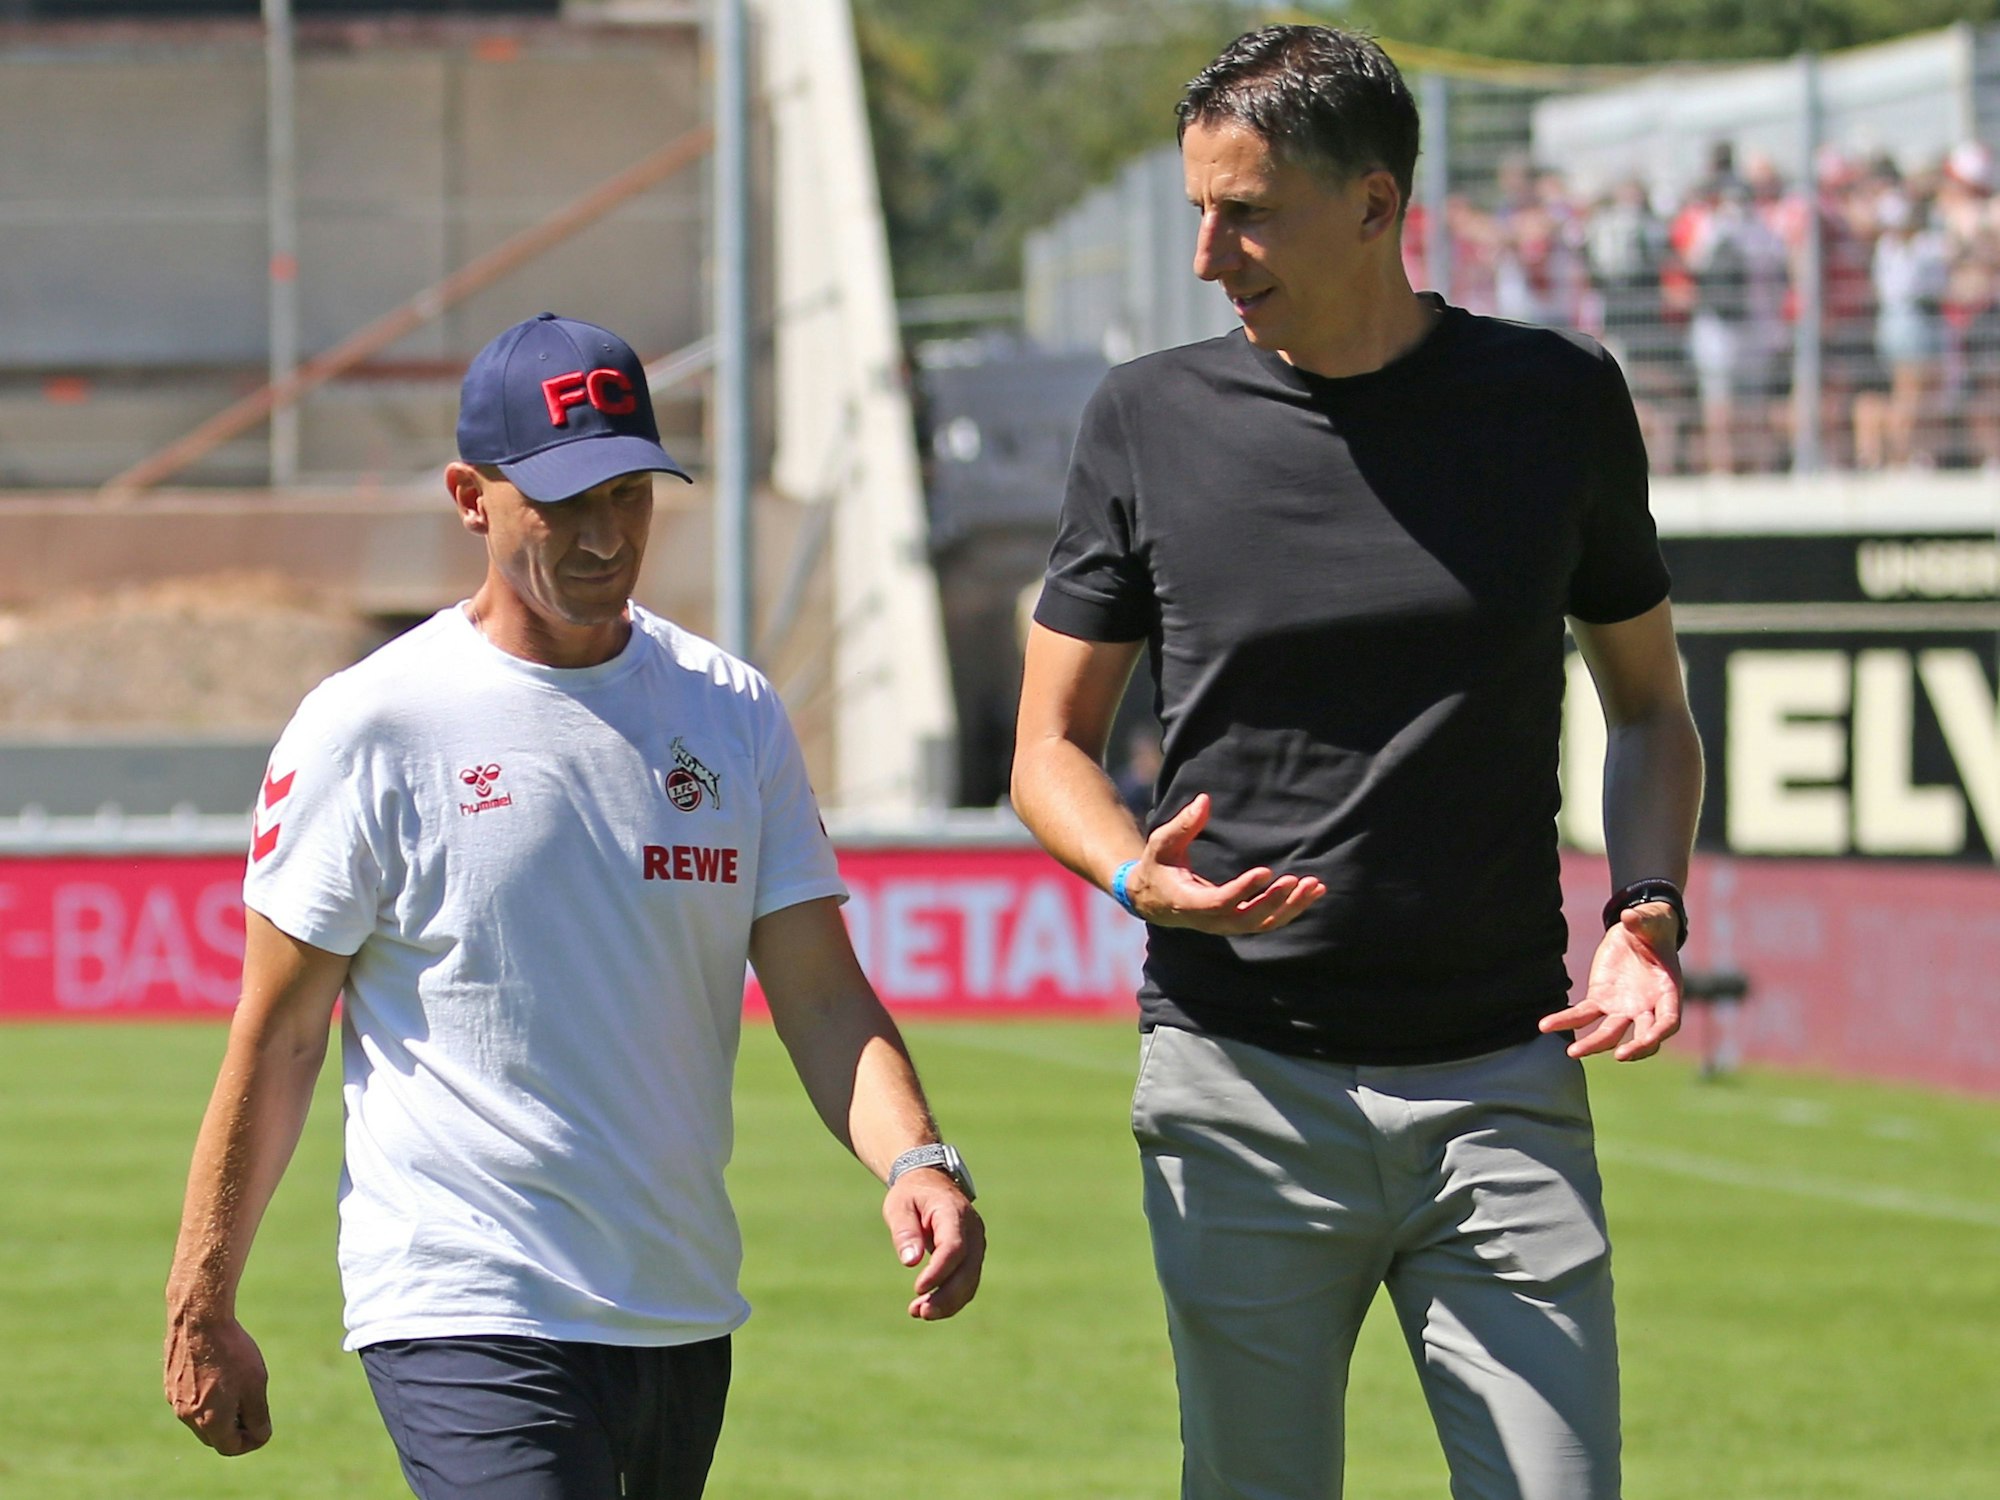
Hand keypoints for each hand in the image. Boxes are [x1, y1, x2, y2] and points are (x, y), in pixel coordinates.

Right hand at [164, 1306, 272, 1455]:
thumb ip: (258, 1416)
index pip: (230, 1447)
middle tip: (252, 1404)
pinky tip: (219, 1370)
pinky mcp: (170, 1383)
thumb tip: (260, 1435)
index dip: (251, 1440)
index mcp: (209, 1422)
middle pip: (214, 1436)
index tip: (262, 1423)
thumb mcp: (255, 1386)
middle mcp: (187, 1416)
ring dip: (220, 1410)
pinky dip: (207, 1394)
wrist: (199, 1320)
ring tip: (237, 1384)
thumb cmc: (232, 1353)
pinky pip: (191, 1399)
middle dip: (235, 1427)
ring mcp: (175, 1400)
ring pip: (201, 1417)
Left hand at [882, 1170, 984, 1320]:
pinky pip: (967, 1282)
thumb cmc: (912, 1195)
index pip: (954, 1247)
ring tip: (919, 1312)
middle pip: (967, 1270)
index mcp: (954, 1212)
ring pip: (970, 1281)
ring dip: (948, 1302)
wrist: (931, 1183)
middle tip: (920, 1313)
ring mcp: (976, 1244)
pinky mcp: (972, 1257)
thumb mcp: (899, 1206)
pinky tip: (928, 1307)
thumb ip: (905, 1231)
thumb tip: (910, 1262)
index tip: (918, 1288)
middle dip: (946, 1296)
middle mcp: (972, 1230)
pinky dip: (951, 1299)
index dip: (939, 1271)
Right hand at [1125, 793, 1325, 933]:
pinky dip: (1291, 908)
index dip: (1243, 889)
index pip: (1220, 902)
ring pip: (1263, 923)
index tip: (1266, 871)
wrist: (1154, 900)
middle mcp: (1210, 920)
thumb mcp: (1162, 843)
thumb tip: (1204, 800)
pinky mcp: (1238, 923)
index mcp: (1189, 902)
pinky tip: (1312, 891)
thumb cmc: (1158, 866)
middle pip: (1247, 918)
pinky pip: (1268, 921)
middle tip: (1295, 879)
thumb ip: (1182, 825)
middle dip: (1274, 900)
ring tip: (1313, 885)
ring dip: (1290, 906)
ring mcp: (1226, 926)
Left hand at [1540, 903, 1681, 1061]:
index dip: (1660, 1033)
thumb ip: (1641, 921)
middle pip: (1643, 1035)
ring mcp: (1623, 1008)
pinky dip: (1565, 1020)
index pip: (1669, 1021)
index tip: (1649, 1042)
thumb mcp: (1649, 921)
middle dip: (1635, 1048)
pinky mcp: (1601, 1001)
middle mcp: (1648, 1007)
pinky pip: (1583, 1015)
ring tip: (1572, 1052)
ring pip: (1610, 1033)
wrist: (1637, 931)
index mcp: (1667, 992)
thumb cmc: (1651, 927)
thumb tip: (1629, 916)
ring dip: (1593, 1044)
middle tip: (1620, 1056)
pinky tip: (1545, 1026)